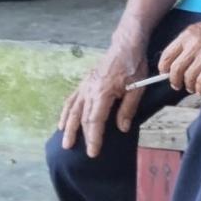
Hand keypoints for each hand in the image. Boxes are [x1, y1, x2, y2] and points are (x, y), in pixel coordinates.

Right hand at [59, 43, 148, 157]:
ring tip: (65, 143)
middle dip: (80, 137)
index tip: (93, 152)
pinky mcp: (84, 83)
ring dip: (68, 127)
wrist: (125, 46)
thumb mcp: (137, 88)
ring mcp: (84, 86)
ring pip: (72, 110)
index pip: (94, 120)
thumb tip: (121, 129)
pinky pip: (71, 100)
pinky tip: (62, 122)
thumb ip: (127, 109)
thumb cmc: (134, 66)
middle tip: (79, 153)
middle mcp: (89, 90)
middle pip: (81, 117)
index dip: (93, 138)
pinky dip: (65, 112)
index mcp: (102, 92)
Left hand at [158, 13, 200, 95]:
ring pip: (189, 77)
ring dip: (189, 86)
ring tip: (192, 88)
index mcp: (187, 34)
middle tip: (176, 85)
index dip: (163, 68)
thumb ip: (189, 42)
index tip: (165, 73)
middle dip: (174, 80)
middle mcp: (194, 44)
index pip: (167, 54)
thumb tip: (178, 61)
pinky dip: (200, 88)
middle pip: (176, 69)